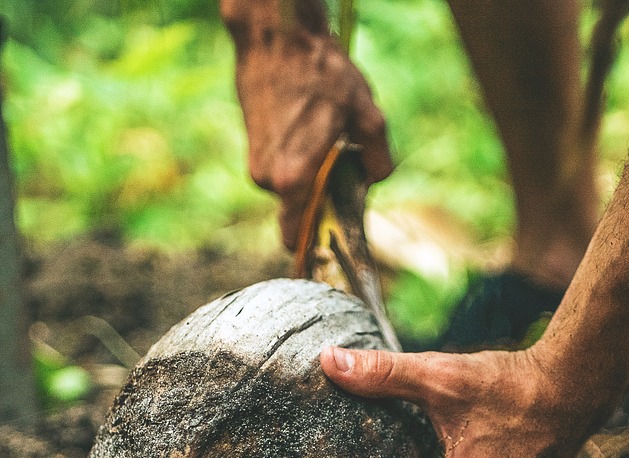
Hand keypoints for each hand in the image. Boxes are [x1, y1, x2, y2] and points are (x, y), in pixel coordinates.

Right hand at [229, 19, 392, 248]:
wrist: (277, 37)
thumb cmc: (321, 73)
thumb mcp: (366, 113)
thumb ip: (377, 157)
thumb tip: (375, 179)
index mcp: (296, 179)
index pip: (296, 238)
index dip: (314, 248)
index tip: (331, 249)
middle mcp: (269, 179)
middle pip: (300, 211)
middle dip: (321, 200)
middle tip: (343, 171)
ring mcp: (256, 163)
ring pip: (291, 188)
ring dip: (310, 176)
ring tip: (326, 137)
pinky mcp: (252, 148)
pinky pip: (281, 169)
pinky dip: (297, 160)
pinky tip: (309, 128)